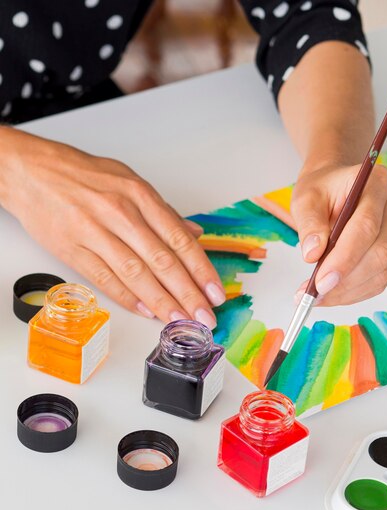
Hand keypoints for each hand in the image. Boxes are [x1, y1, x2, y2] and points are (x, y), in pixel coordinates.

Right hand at [0, 128, 224, 327]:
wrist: (30, 171)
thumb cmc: (81, 175)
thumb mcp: (128, 181)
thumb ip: (163, 211)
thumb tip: (194, 233)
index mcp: (139, 195)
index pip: (179, 240)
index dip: (201, 270)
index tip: (215, 292)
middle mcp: (120, 213)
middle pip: (162, 261)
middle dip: (188, 293)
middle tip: (205, 317)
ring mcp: (95, 232)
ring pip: (136, 274)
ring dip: (161, 302)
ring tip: (180, 321)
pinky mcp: (72, 250)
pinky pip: (105, 279)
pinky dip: (127, 298)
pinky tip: (145, 311)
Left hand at [292, 163, 386, 305]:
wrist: (337, 186)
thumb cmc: (323, 190)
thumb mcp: (305, 199)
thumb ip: (309, 224)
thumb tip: (313, 254)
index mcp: (376, 182)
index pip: (366, 226)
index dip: (345, 258)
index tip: (320, 281)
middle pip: (382, 252)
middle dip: (347, 280)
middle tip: (316, 294)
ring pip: (384, 270)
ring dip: (350, 291)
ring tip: (318, 297)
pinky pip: (382, 278)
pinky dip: (356, 292)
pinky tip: (333, 295)